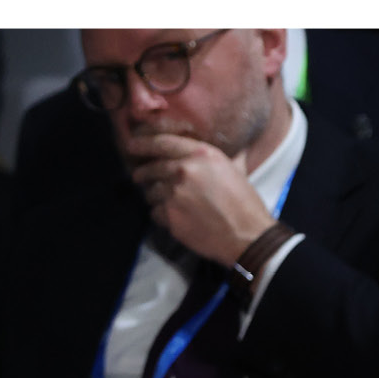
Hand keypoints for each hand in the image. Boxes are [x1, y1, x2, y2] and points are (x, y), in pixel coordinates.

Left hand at [124, 134, 273, 263]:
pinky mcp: (170, 215)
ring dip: (155, 196)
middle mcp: (185, 170)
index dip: (144, 143)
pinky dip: (161, 215)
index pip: (162, 142)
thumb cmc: (245, 203)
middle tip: (138, 176)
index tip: (132, 145)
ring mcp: (174, 193)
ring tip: (168, 202)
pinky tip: (175, 217)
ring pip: (151, 191)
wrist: (247, 235)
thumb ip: (224, 157)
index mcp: (202, 155)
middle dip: (142, 173)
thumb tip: (235, 145)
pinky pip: (155, 212)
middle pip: (152, 167)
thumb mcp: (236, 170)